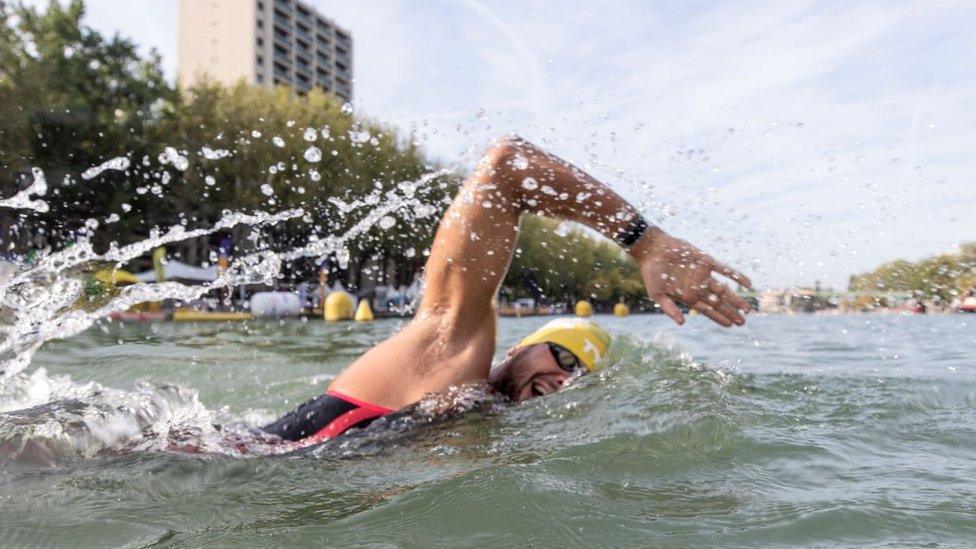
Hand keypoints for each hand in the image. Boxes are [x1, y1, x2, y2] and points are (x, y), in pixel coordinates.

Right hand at [631, 229, 751, 326]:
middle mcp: (697, 287)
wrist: (653, 249)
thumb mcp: (657, 294)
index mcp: (687, 296)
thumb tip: (681, 323)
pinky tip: (747, 283)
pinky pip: (724, 270)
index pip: (707, 310)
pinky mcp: (705, 261)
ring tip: (747, 308)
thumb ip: (669, 308)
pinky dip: (736, 276)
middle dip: (730, 312)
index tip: (730, 325)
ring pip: (723, 289)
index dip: (719, 318)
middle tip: (743, 322)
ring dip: (735, 298)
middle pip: (718, 302)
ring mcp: (702, 274)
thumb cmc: (652, 273)